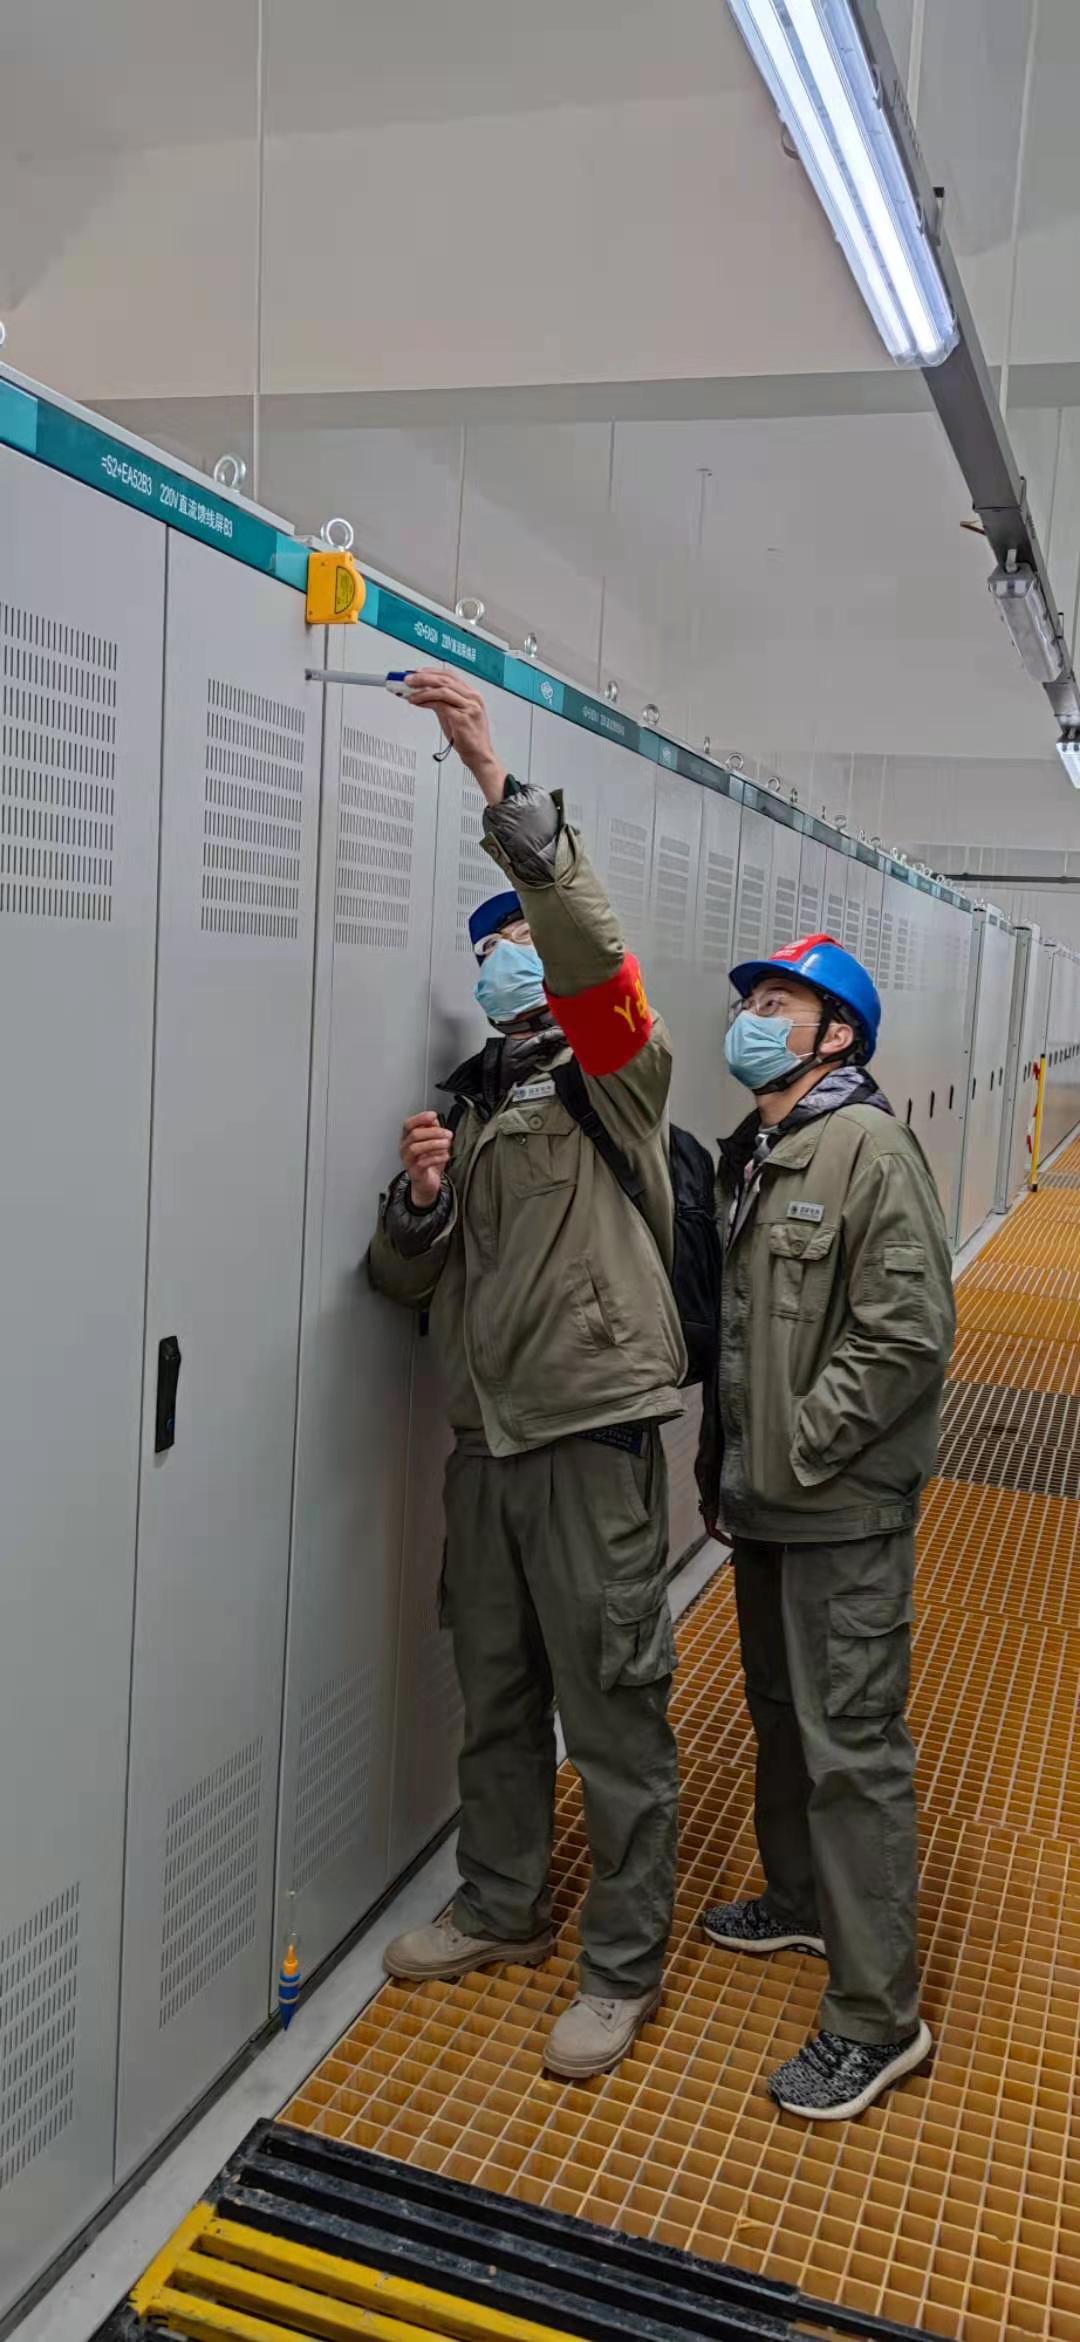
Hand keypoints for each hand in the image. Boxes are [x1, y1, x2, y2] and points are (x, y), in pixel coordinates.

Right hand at [401, 1111, 451, 1208]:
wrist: (426, 1182)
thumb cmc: (429, 1161)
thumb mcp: (432, 1142)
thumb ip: (432, 1130)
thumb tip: (434, 1119)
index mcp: (408, 1138)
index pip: (408, 1124)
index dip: (420, 1118)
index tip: (433, 1115)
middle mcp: (405, 1148)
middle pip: (414, 1135)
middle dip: (434, 1132)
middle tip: (448, 1134)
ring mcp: (408, 1160)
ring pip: (416, 1148)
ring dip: (434, 1144)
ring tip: (447, 1144)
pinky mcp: (414, 1172)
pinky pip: (422, 1163)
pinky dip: (436, 1157)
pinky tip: (445, 1155)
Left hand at [405, 670, 506, 803]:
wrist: (479, 755)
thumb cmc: (468, 738)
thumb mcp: (454, 715)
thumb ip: (442, 703)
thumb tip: (424, 695)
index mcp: (472, 695)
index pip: (450, 675)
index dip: (431, 672)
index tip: (417, 672)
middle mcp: (472, 698)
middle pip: (445, 679)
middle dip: (423, 677)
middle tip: (408, 679)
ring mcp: (468, 707)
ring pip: (442, 689)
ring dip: (422, 689)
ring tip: (410, 692)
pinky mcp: (462, 718)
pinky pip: (440, 704)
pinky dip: (426, 701)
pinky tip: (417, 702)